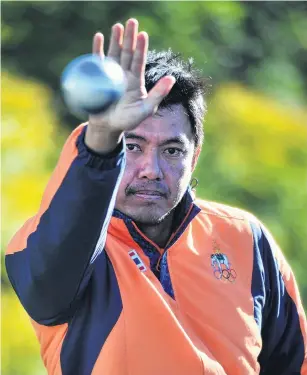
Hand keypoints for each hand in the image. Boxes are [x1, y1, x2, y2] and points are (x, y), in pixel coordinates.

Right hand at [85, 19, 175, 153]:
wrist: (108, 127)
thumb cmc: (128, 120)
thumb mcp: (145, 109)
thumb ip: (158, 94)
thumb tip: (172, 78)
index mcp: (136, 80)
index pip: (139, 61)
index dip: (141, 48)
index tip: (143, 34)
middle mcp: (124, 75)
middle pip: (127, 53)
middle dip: (130, 38)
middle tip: (132, 21)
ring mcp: (110, 76)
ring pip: (114, 54)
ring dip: (115, 40)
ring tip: (118, 26)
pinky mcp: (97, 78)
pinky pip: (97, 61)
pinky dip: (97, 49)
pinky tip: (99, 36)